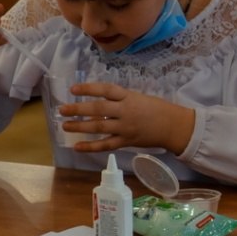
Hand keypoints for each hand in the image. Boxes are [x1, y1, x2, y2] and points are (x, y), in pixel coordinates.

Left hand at [60, 82, 194, 154]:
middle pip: (99, 108)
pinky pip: (106, 145)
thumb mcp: (139, 98)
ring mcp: (126, 127)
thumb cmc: (156, 109)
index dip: (89, 88)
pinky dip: (91, 146)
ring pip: (99, 126)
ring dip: (80, 126)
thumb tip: (96, 105)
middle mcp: (126, 111)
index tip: (73, 89)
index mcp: (129, 97)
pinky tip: (78, 147)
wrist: (173, 126)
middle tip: (63, 109)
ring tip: (66, 126)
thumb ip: (120, 100)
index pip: (106, 90)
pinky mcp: (127, 141)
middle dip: (79, 109)